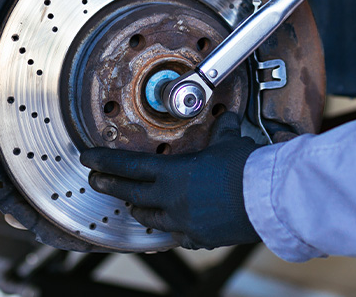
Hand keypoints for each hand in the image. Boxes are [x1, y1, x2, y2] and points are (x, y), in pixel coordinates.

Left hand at [79, 112, 261, 249]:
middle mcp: (171, 200)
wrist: (267, 200)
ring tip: (135, 203)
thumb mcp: (229, 142)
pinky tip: (175, 224)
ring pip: (150, 218)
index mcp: (172, 174)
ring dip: (140, 208)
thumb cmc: (247, 169)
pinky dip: (173, 227)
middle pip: (129, 194)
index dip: (104, 162)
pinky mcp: (199, 238)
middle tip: (95, 181)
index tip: (88, 158)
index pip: (127, 166)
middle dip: (109, 186)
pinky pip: (177, 234)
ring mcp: (183, 222)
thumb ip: (221, 131)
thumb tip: (226, 118)